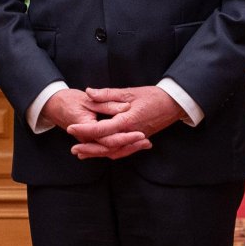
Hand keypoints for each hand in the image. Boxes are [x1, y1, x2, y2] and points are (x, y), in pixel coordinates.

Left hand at [65, 84, 182, 160]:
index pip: (102, 129)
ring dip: (98, 153)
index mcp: (127, 120)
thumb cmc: (152, 96)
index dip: (84, 129)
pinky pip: (123, 151)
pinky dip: (111, 153)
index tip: (70, 128)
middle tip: (73, 149)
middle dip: (89, 148)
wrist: (173, 104)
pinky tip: (100, 153)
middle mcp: (131, 133)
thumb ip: (107, 94)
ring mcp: (136, 139)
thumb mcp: (128, 92)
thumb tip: (89, 92)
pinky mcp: (139, 140)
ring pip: (115, 151)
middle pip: (107, 146)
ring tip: (82, 153)